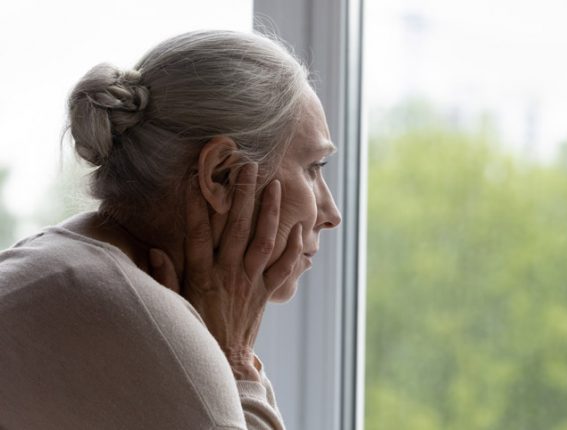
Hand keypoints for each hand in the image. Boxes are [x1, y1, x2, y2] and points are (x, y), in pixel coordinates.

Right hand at [149, 163, 302, 379]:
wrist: (223, 360)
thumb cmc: (195, 329)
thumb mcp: (173, 304)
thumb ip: (164, 277)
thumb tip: (155, 250)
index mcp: (201, 275)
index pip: (198, 233)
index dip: (197, 205)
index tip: (197, 179)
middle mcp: (227, 273)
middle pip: (236, 228)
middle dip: (242, 195)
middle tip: (248, 166)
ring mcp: (250, 282)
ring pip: (262, 241)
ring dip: (269, 212)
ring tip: (274, 185)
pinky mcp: (265, 292)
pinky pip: (283, 268)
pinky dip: (293, 249)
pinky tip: (298, 228)